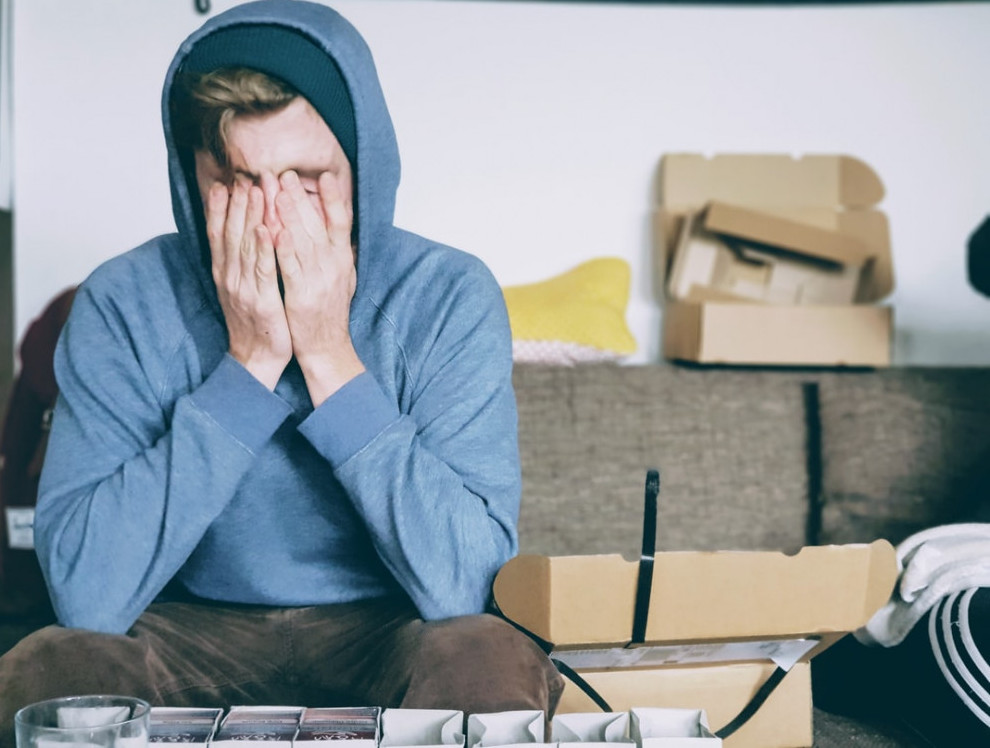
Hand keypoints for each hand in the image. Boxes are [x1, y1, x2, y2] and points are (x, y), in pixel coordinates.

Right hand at [205, 178, 291, 389]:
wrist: (255, 359)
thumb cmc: (254, 322)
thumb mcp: (240, 289)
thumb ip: (239, 263)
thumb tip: (241, 235)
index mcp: (224, 273)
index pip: (218, 234)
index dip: (220, 208)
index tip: (224, 182)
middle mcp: (229, 277)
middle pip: (230, 233)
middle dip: (237, 203)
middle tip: (243, 176)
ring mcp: (243, 288)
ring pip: (245, 245)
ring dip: (250, 216)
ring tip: (255, 190)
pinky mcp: (262, 300)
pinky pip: (263, 270)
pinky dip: (263, 248)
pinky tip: (266, 228)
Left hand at [274, 170, 363, 405]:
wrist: (326, 348)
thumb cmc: (329, 312)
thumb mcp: (342, 278)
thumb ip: (337, 252)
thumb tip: (337, 225)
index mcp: (343, 260)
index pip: (341, 222)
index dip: (334, 198)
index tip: (325, 175)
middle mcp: (334, 267)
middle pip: (317, 225)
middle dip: (300, 197)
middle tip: (284, 173)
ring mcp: (318, 281)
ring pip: (303, 241)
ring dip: (289, 215)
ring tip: (276, 190)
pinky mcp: (301, 296)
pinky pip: (290, 268)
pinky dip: (283, 249)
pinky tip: (274, 230)